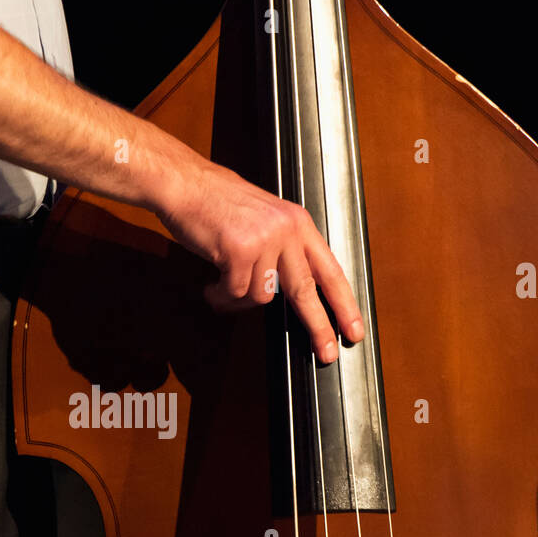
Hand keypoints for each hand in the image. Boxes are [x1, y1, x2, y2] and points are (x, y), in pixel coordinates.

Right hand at [158, 158, 363, 363]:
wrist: (185, 184)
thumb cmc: (217, 203)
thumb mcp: (264, 219)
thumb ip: (283, 249)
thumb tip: (293, 290)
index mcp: (297, 222)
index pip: (329, 269)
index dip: (344, 303)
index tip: (353, 327)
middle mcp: (286, 229)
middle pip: (306, 290)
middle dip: (319, 326)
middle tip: (327, 352)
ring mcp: (263, 239)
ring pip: (261, 296)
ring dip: (240, 300)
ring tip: (223, 286)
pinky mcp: (238, 251)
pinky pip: (235, 292)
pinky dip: (220, 296)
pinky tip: (211, 285)